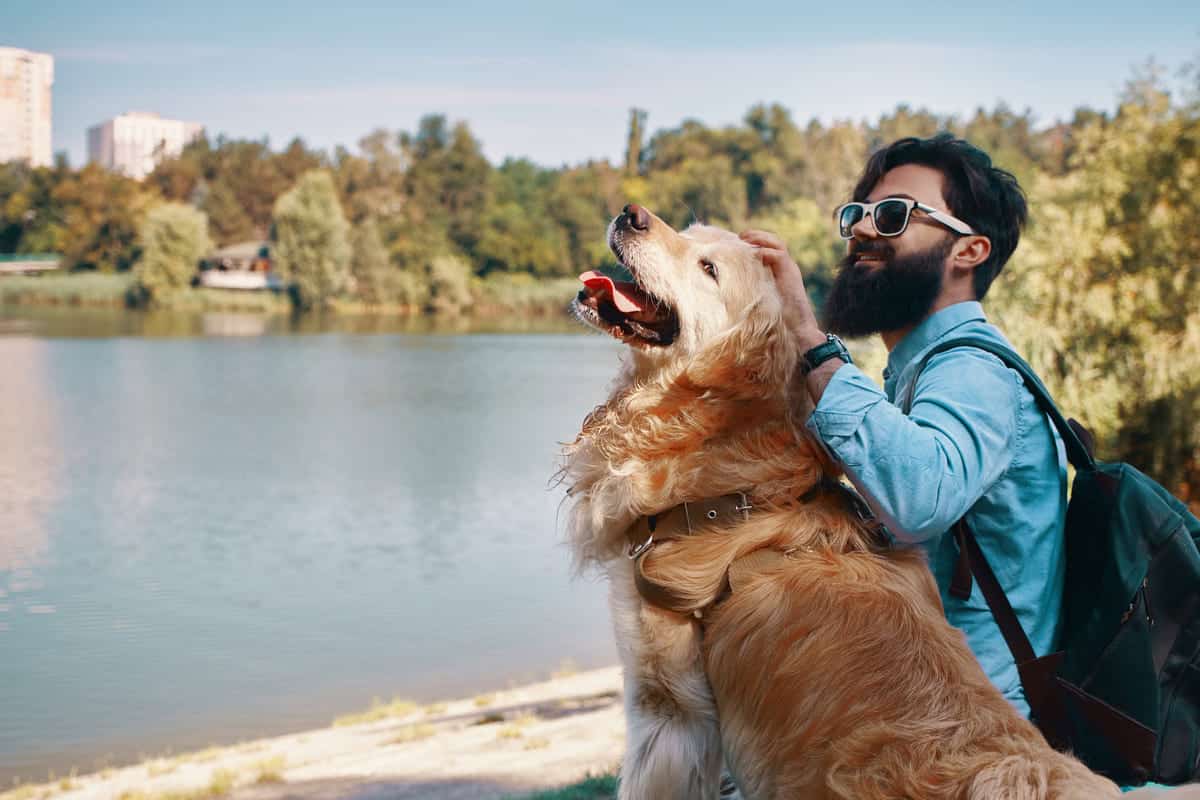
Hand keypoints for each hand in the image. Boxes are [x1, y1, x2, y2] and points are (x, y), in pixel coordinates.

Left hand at [739, 229, 824, 347]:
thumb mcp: (760, 300)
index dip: (753, 243)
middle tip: (740, 236)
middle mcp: (786, 267)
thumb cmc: (778, 321)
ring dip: (760, 238)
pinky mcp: (791, 274)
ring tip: (745, 238)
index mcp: (779, 271)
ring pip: (777, 243)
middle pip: (773, 241)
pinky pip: (779, 255)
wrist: (798, 330)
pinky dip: (765, 251)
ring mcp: (789, 269)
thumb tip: (728, 290)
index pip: (767, 248)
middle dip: (756, 235)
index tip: (736, 243)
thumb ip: (751, 290)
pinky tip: (753, 254)